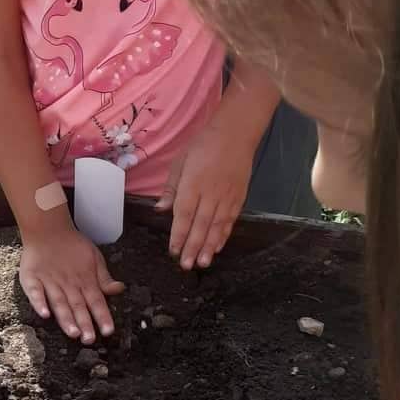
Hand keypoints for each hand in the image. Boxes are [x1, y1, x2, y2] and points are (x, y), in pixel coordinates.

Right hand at [19, 225, 124, 344]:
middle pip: (78, 305)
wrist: (47, 229)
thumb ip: (103, 277)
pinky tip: (44, 314)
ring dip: (66, 318)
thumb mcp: (94, 257)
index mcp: (84, 280)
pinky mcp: (32, 279)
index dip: (102, 316)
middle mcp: (68, 284)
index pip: (96, 301)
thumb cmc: (72, 245)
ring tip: (73, 332)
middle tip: (89, 339)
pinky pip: (35, 292)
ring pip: (59, 302)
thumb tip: (118, 289)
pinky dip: (40, 303)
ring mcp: (49, 282)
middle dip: (84, 323)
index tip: (108, 331)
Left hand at [157, 118, 255, 270]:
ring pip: (217, 226)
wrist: (236, 133)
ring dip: (208, 246)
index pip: (183, 216)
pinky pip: (230, 220)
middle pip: (200, 225)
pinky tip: (217, 247)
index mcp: (192, 185)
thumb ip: (172, 188)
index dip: (178, 236)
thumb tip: (160, 210)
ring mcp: (227, 197)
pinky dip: (224, 235)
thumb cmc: (203, 145)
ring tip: (202, 263)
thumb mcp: (180, 162)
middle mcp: (210, 194)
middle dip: (193, 247)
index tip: (174, 251)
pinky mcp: (239, 197)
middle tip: (187, 266)